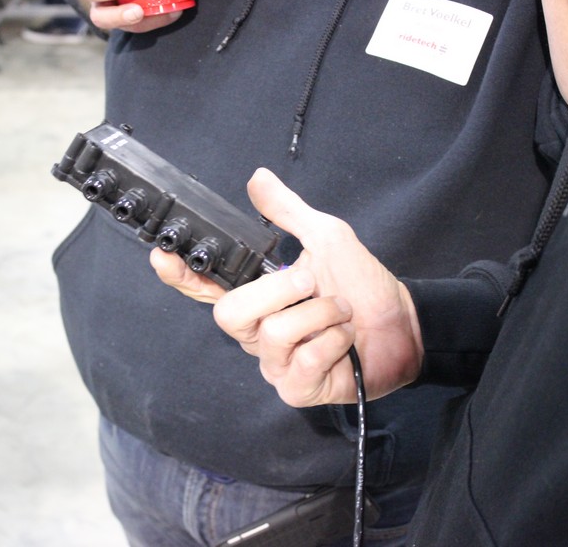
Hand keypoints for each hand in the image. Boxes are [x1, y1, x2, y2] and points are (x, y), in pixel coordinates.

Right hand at [153, 168, 423, 405]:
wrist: (404, 326)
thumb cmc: (362, 285)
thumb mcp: (327, 237)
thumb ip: (289, 212)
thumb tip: (258, 178)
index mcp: (257, 296)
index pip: (205, 289)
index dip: (180, 276)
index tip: (163, 255)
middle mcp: (257, 331)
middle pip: (230, 314)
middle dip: (279, 291)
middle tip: (313, 282)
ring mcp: (275, 363)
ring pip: (272, 335)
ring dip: (320, 314)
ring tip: (342, 312)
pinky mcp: (297, 388)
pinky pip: (302, 362)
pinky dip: (333, 342)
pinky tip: (345, 340)